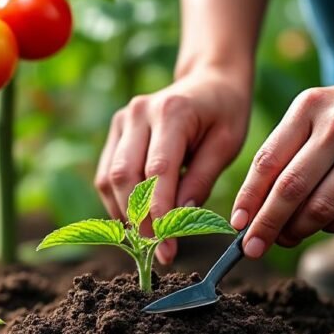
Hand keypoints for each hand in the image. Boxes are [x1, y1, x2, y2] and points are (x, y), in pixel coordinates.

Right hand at [95, 67, 250, 263]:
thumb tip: (179, 221)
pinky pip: (106, 175)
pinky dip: (118, 202)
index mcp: (172, 111)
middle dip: (138, 220)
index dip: (159, 214)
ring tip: (148, 240)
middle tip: (157, 252)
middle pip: (124, 176)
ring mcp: (123, 120)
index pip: (157, 171)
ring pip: (109, 178)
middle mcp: (140, 112)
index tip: (168, 249)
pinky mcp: (116, 131)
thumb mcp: (227, 145)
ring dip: (125, 214)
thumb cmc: (224, 114)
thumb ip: (201, 180)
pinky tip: (138, 220)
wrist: (209, 81)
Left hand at [232, 69, 333, 257]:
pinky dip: (332, 227)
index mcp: (309, 108)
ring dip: (298, 231)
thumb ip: (285, 150)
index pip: (268, 161)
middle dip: (266, 225)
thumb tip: (255, 206)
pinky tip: (325, 223)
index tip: (237, 223)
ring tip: (287, 236)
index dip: (249, 198)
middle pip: (291, 189)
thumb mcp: (315, 111)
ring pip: (320, 208)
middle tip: (252, 247)